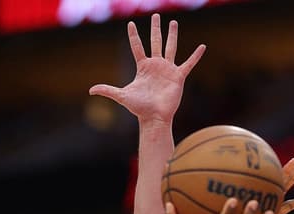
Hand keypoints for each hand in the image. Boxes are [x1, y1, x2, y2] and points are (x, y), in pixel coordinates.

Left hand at [89, 13, 205, 124]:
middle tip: (155, 15)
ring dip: (172, 35)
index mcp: (143, 67)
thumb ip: (108, 90)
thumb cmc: (139, 108)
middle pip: (155, 42)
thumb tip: (90, 90)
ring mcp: (167, 70)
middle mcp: (156, 65)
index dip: (133, 36)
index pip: (137, 47)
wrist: (154, 117)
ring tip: (173, 22)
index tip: (130, 24)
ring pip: (170, 47)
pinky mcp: (178, 77)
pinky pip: (188, 63)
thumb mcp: (122, 96)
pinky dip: (196, 56)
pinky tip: (202, 47)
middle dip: (155, 28)